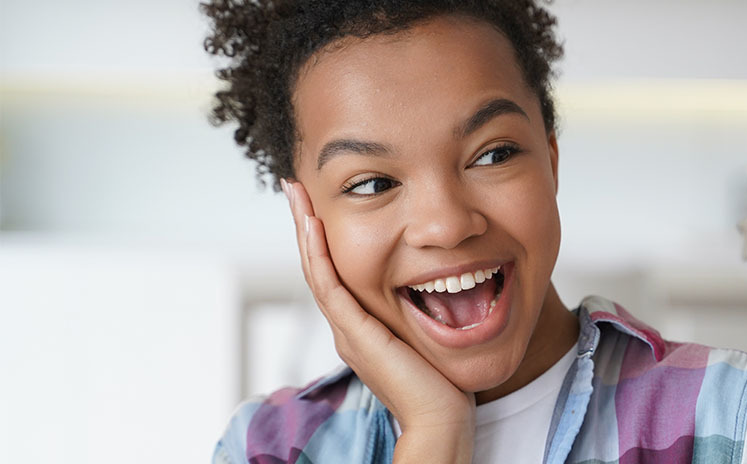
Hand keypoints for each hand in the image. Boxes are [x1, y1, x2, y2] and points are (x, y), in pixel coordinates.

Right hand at [282, 179, 473, 462]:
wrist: (441, 418)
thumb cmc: (443, 383)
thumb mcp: (431, 332)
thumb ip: (428, 309)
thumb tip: (443, 285)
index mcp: (361, 326)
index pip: (335, 271)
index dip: (324, 236)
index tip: (320, 201)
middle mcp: (347, 326)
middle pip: (318, 265)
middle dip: (306, 223)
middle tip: (296, 187)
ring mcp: (347, 330)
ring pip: (316, 270)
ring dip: (305, 229)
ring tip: (297, 194)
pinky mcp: (354, 335)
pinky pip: (329, 286)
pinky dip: (319, 254)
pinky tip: (313, 225)